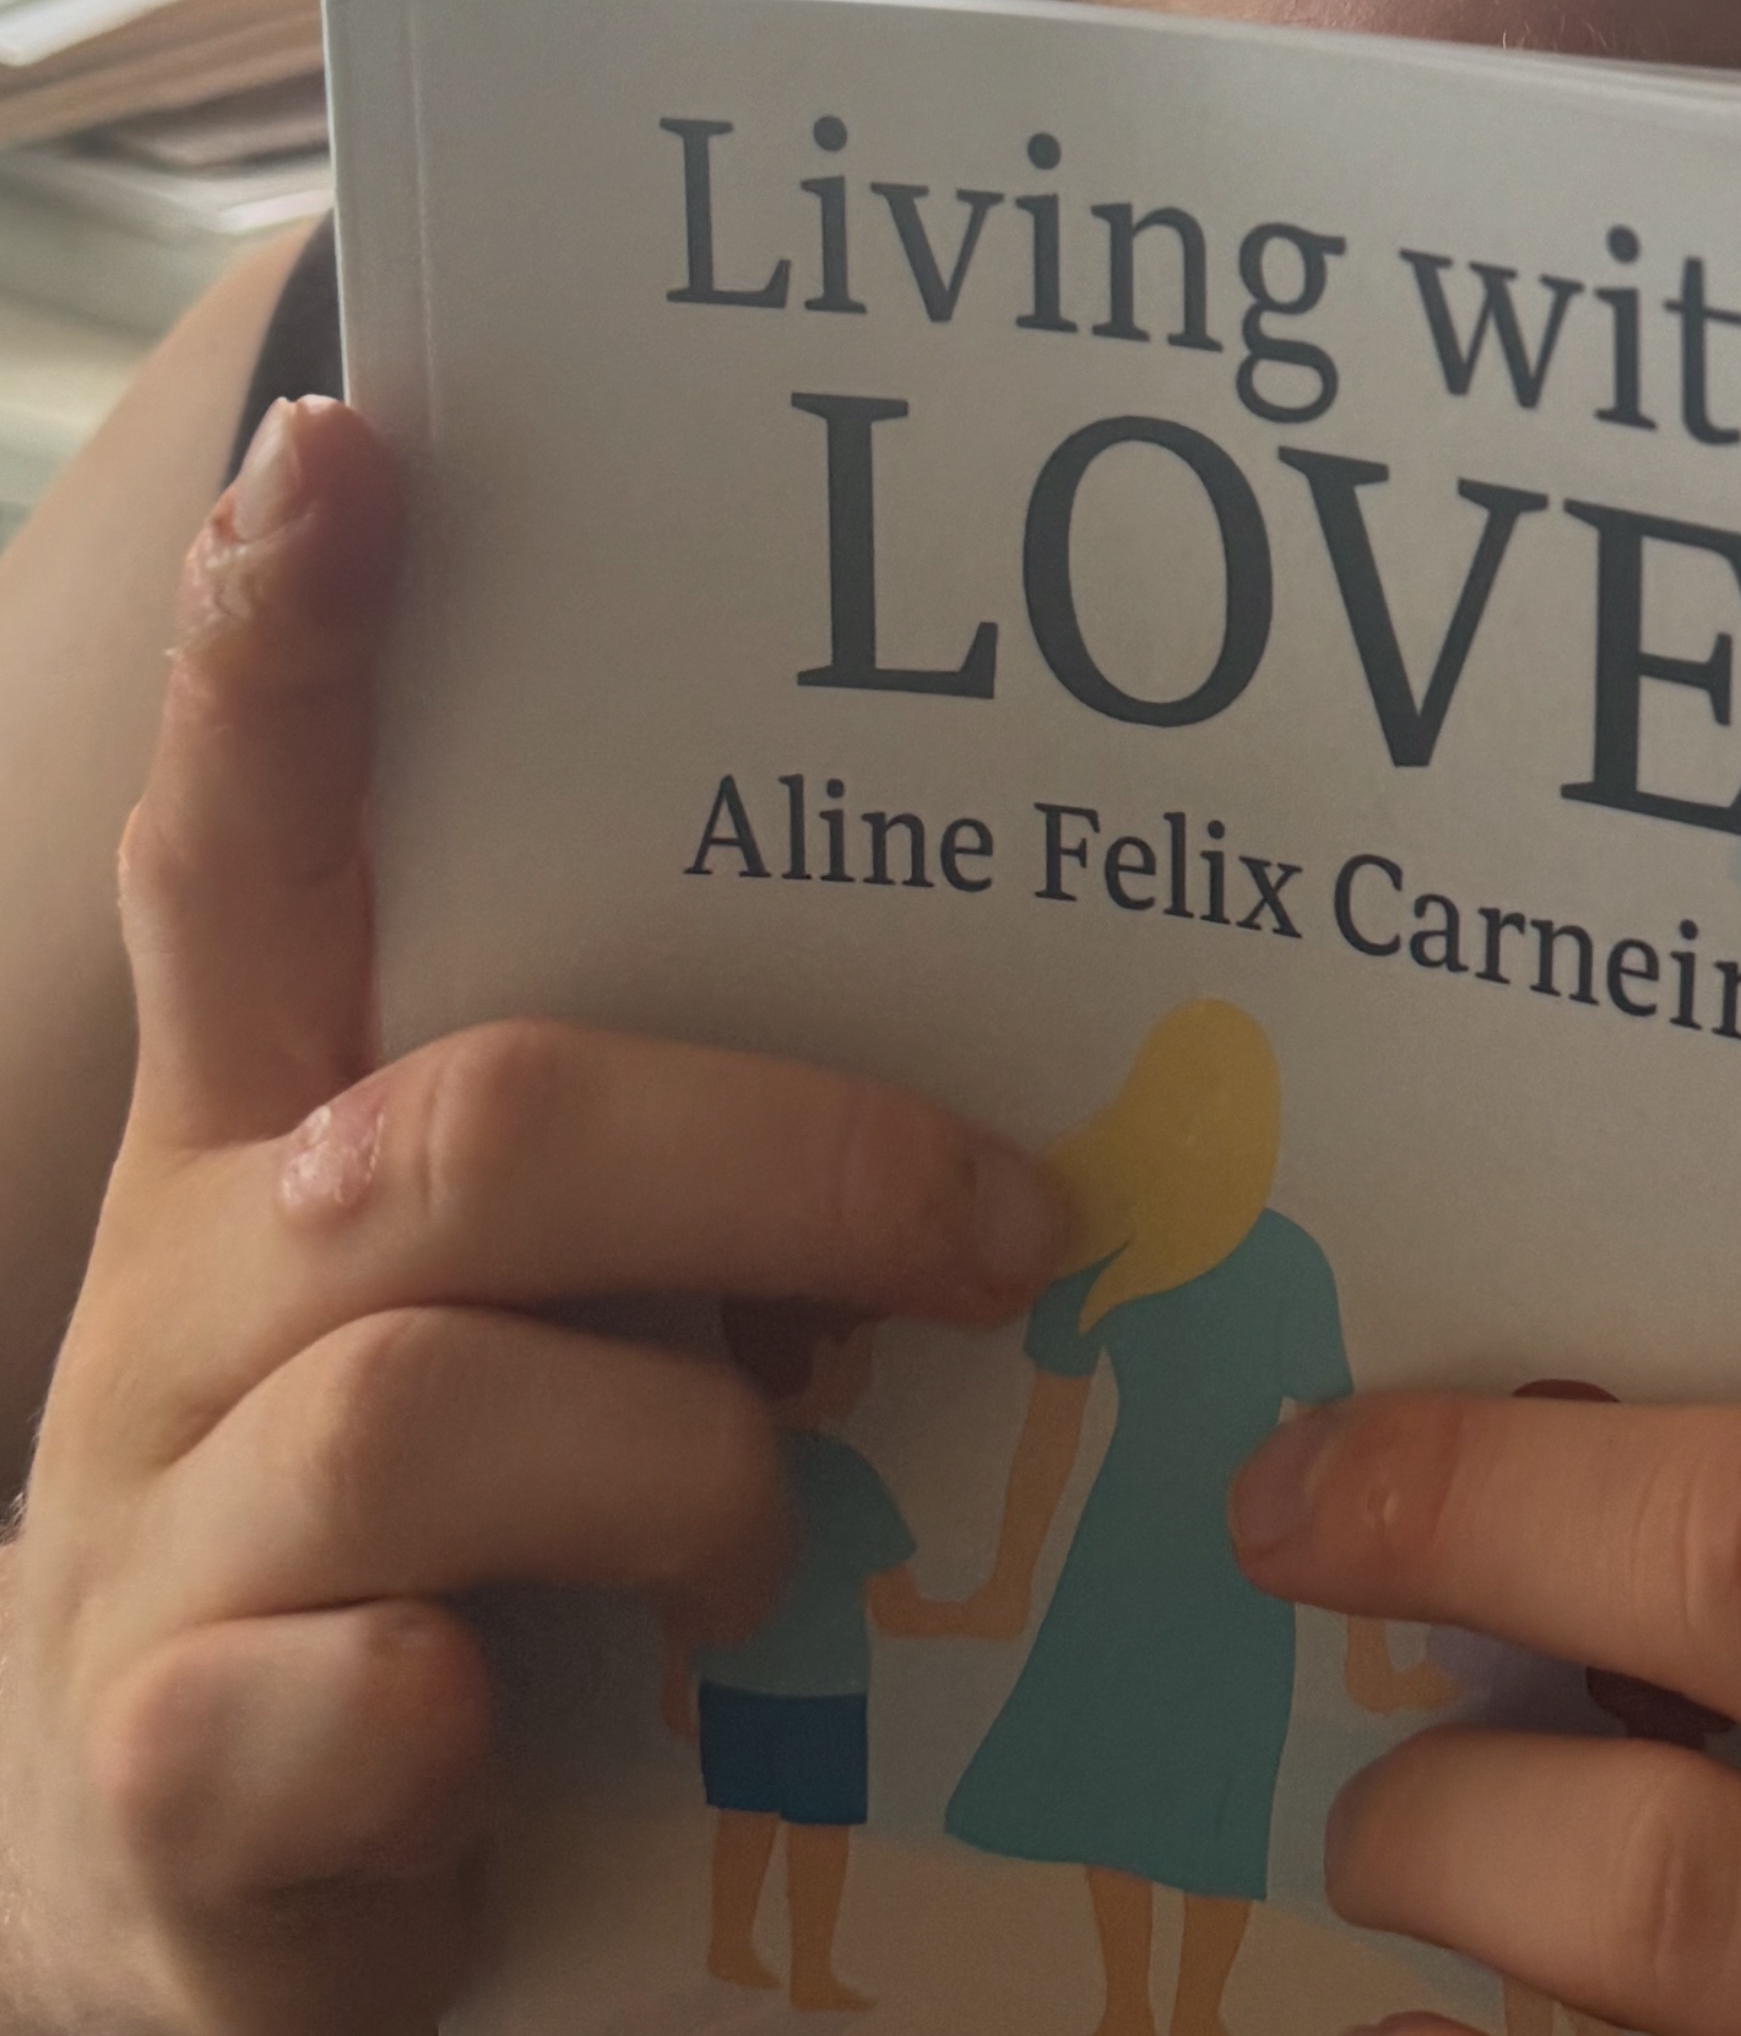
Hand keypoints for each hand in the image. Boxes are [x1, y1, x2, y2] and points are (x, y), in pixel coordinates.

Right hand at [0, 396, 1069, 2035]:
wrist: (196, 1886)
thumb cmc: (432, 1543)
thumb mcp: (522, 1317)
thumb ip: (665, 1178)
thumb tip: (1004, 1114)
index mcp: (270, 1152)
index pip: (245, 855)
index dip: (275, 654)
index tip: (341, 439)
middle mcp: (188, 1300)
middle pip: (461, 1128)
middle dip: (780, 1160)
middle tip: (1008, 1231)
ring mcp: (147, 1539)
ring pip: (428, 1394)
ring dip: (685, 1465)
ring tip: (769, 1540)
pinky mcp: (160, 1783)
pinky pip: (336, 1693)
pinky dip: (470, 1704)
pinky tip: (513, 1727)